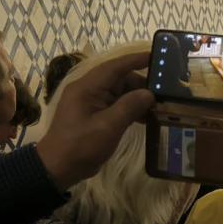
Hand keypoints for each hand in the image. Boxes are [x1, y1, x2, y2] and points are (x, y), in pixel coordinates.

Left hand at [35, 48, 154, 188]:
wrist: (58, 168)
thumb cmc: (81, 145)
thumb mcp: (108, 126)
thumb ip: (130, 107)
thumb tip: (149, 94)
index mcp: (88, 87)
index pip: (115, 67)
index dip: (135, 60)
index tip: (156, 56)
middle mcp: (89, 90)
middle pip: (119, 80)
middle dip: (141, 85)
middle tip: (164, 94)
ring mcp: (91, 103)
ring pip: (119, 93)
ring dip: (137, 100)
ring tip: (159, 108)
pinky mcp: (94, 116)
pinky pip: (116, 106)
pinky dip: (130, 110)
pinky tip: (146, 119)